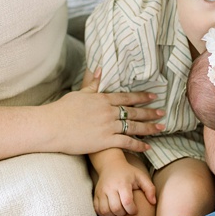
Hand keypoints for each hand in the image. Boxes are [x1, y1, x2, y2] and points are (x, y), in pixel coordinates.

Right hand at [47, 69, 164, 155]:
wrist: (52, 126)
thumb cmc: (62, 110)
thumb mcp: (79, 93)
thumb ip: (92, 84)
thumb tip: (100, 69)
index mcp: (102, 99)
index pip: (126, 97)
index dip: (141, 97)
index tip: (153, 96)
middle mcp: (108, 112)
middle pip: (133, 111)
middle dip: (149, 112)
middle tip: (162, 112)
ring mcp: (108, 126)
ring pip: (133, 126)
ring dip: (149, 128)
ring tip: (160, 127)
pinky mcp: (105, 141)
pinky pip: (126, 142)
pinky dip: (138, 145)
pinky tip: (148, 146)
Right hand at [93, 152, 156, 215]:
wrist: (110, 165)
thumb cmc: (128, 173)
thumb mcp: (141, 177)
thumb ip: (150, 189)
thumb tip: (153, 202)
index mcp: (123, 183)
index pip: (127, 202)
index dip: (132, 210)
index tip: (135, 210)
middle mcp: (110, 187)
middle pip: (116, 208)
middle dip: (123, 213)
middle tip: (127, 210)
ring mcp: (101, 191)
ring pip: (105, 211)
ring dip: (113, 214)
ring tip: (119, 210)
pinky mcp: (96, 194)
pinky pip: (98, 210)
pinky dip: (104, 213)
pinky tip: (111, 210)